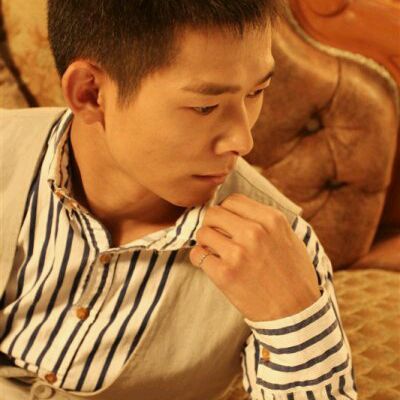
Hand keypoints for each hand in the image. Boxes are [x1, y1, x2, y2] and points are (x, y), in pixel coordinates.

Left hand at [189, 193, 320, 321]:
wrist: (296, 313)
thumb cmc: (294, 275)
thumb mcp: (289, 238)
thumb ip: (265, 220)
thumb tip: (238, 209)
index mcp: (271, 219)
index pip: (232, 200)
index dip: (226, 210)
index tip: (226, 221)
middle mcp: (254, 232)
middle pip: (213, 212)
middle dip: (212, 223)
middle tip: (217, 235)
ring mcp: (238, 253)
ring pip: (202, 232)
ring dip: (205, 241)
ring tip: (214, 251)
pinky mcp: (224, 274)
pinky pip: (197, 254)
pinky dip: (200, 258)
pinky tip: (211, 263)